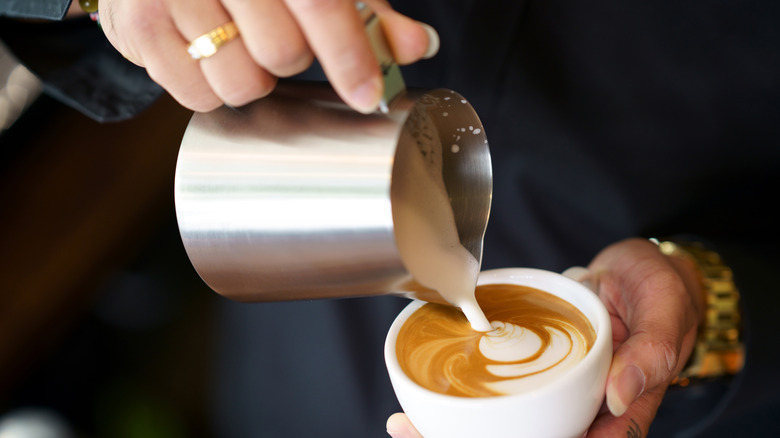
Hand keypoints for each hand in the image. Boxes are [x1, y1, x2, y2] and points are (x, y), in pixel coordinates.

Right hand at [97, 0, 437, 112]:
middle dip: (291, 59)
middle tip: (278, 37)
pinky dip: (212, 88)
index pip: (320, 4)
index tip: (368, 95)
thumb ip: (368, 10)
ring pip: (240, 85)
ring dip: (253, 79)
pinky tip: (207, 51)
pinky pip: (196, 97)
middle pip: (282, 55)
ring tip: (240, 43)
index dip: (349, 56)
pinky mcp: (135, 26)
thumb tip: (417, 47)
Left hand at [386, 238, 705, 437]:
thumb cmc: (660, 290)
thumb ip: (652, 352)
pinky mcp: (536, 371)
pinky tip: (425, 398)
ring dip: (459, 429)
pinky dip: (464, 397)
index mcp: (619, 409)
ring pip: (510, 425)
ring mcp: (557, 392)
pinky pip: (501, 390)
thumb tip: (619, 397)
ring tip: (406, 423)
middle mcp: (584, 409)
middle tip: (415, 431)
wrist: (641, 269)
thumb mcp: (665, 310)